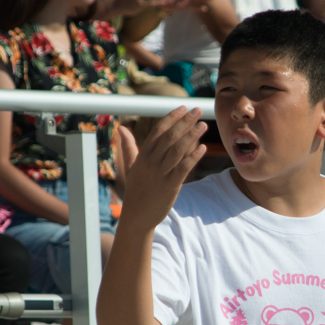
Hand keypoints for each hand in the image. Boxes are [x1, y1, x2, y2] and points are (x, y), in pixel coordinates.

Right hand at [118, 106, 205, 230]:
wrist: (137, 217)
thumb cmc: (135, 190)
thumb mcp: (130, 166)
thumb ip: (128, 146)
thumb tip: (121, 128)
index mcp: (142, 156)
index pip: (158, 131)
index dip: (171, 118)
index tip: (183, 108)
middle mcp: (151, 163)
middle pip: (170, 137)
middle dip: (185, 122)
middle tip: (197, 111)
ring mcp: (160, 174)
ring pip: (178, 150)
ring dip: (192, 136)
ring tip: (203, 125)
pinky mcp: (170, 186)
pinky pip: (183, 168)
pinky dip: (193, 157)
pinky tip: (203, 147)